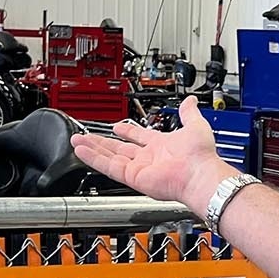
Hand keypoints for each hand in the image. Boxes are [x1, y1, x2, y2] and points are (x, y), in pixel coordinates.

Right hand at [72, 96, 236, 206]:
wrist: (200, 174)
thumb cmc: (201, 156)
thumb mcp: (195, 125)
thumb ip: (188, 113)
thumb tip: (191, 101)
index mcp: (161, 146)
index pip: (139, 137)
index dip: (127, 131)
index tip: (117, 126)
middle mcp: (149, 158)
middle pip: (119, 148)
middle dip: (102, 142)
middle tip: (86, 135)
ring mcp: (139, 168)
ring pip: (110, 157)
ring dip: (93, 149)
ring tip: (77, 141)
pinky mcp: (132, 177)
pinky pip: (108, 167)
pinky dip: (94, 159)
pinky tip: (82, 150)